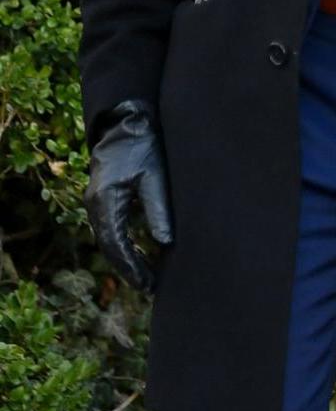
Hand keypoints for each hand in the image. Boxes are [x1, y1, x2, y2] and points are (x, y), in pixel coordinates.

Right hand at [88, 100, 172, 293]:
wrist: (127, 122)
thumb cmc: (145, 146)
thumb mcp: (156, 176)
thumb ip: (159, 209)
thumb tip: (165, 242)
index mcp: (106, 201)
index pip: (116, 244)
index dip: (132, 267)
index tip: (148, 284)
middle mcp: (95, 204)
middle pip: (109, 246)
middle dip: (129, 268)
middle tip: (150, 288)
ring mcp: (97, 201)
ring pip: (109, 239)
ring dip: (126, 259)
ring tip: (147, 278)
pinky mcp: (104, 197)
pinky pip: (111, 228)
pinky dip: (124, 245)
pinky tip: (140, 255)